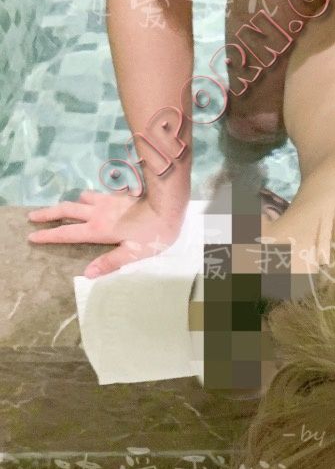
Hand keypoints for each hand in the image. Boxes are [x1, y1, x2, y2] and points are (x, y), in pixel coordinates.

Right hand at [27, 191, 184, 277]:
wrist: (169, 204)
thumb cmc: (154, 233)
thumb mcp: (134, 253)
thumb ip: (111, 262)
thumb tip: (88, 273)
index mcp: (99, 229)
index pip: (67, 233)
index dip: (48, 235)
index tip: (32, 235)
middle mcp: (98, 213)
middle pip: (66, 210)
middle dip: (47, 214)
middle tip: (32, 216)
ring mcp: (108, 201)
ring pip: (82, 199)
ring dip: (70, 204)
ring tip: (64, 209)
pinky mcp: (119, 195)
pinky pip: (98, 195)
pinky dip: (90, 198)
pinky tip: (94, 200)